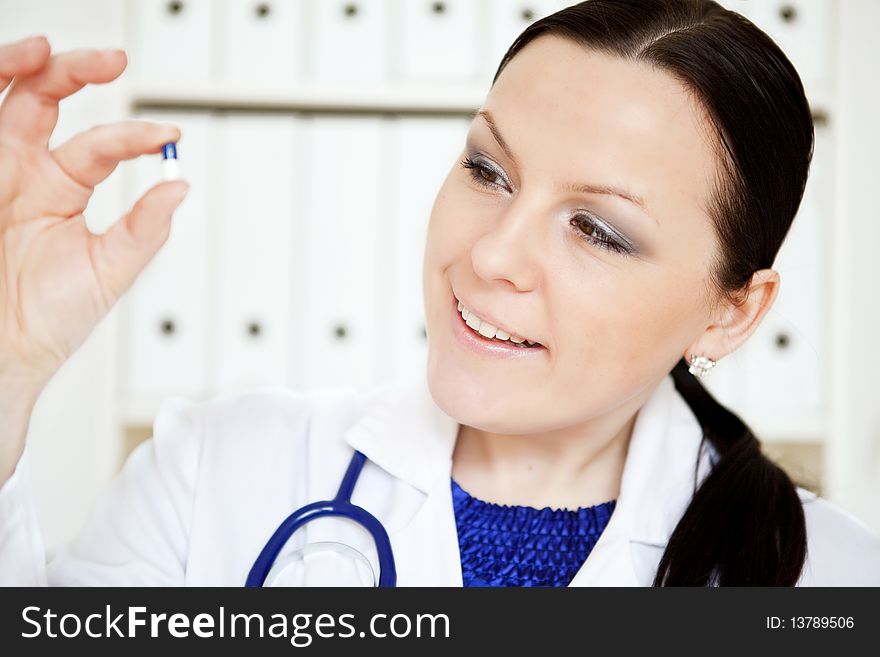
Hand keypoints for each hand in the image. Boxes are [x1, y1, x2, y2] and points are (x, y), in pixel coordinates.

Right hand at [0, 36, 188, 386]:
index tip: (167, 135)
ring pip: (3, 99)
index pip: (100, 144)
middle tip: (112, 61)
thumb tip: (180, 187)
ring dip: (20, 67)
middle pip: (42, 97)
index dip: (134, 136)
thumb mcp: (109, 271)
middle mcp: (23, 171)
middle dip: (75, 70)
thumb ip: (144, 229)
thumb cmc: (50, 319)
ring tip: (44, 52)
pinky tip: (13, 78)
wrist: (3, 353)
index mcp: (61, 188)